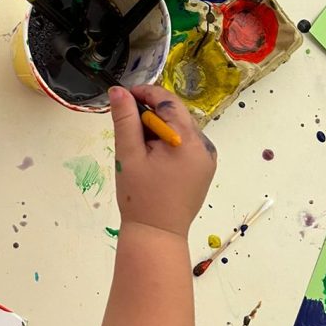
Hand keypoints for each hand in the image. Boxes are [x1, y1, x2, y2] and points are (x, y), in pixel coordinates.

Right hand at [109, 85, 215, 237]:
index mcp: (187, 140)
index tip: (125, 95)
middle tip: (128, 128)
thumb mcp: (128, 155)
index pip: (168, 102)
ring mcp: (207, 158)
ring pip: (181, 128)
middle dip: (151, 114)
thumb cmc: (140, 197)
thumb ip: (124, 120)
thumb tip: (118, 91)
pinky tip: (155, 159)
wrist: (157, 234)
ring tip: (140, 148)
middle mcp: (204, 145)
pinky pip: (188, 144)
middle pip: (176, 114)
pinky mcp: (205, 169)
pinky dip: (171, 142)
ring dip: (160, 129)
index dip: (146, 93)